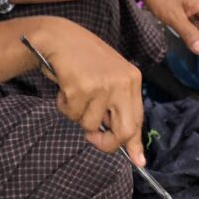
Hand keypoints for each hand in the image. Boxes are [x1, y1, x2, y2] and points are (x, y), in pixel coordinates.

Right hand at [32, 18, 146, 162]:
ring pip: (90, 124)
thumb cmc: (83, 60)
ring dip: (77, 115)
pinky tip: (65, 87)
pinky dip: (64, 105)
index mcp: (132, 80)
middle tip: (92, 138)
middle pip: (123, 130)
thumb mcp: (109, 80)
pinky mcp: (81, 88)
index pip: (137, 119)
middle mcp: (122, 83)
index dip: (134, 143)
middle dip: (106, 143)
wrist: (59, 38)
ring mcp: (102, 86)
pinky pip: (72, 113)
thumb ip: (118, 108)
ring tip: (74, 93)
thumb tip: (131, 148)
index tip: (139, 161)